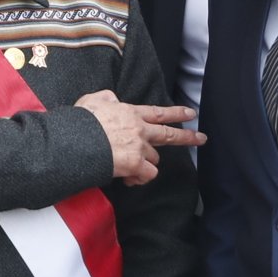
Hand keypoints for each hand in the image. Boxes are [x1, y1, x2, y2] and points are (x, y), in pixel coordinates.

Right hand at [76, 90, 206, 185]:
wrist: (76, 141)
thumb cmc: (81, 122)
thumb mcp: (92, 100)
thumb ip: (106, 98)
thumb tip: (113, 98)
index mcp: (130, 113)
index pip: (158, 112)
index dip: (176, 113)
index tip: (190, 113)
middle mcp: (140, 130)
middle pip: (169, 134)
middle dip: (187, 136)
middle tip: (201, 138)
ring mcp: (139, 147)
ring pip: (154, 158)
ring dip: (145, 164)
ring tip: (128, 167)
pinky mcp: (135, 165)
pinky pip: (147, 174)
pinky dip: (139, 178)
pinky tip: (128, 178)